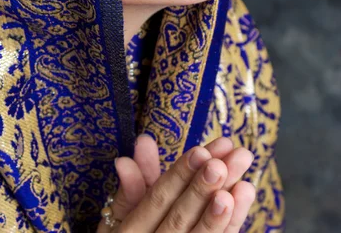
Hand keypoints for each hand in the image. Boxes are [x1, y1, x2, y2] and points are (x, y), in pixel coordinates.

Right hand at [97, 135, 255, 231]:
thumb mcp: (122, 213)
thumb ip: (134, 180)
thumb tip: (143, 142)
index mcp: (132, 230)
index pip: (157, 199)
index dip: (179, 175)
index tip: (200, 151)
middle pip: (180, 219)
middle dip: (201, 191)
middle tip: (220, 165)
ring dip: (221, 212)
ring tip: (241, 185)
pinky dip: (232, 222)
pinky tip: (243, 197)